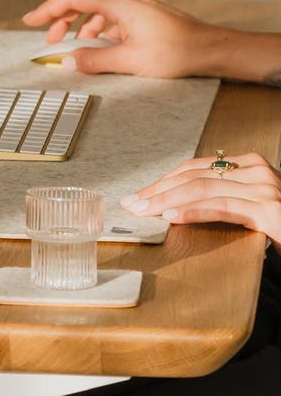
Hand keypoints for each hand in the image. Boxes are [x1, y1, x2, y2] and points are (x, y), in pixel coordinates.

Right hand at [22, 0, 225, 77]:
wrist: (211, 49)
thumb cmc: (177, 52)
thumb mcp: (129, 60)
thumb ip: (93, 60)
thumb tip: (68, 62)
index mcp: (120, 3)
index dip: (48, 9)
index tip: (31, 20)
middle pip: (83, 1)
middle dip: (61, 19)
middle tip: (49, 39)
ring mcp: (138, 2)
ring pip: (98, 7)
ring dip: (81, 25)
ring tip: (73, 44)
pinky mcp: (145, 11)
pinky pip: (114, 14)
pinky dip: (99, 26)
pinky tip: (100, 43)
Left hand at [121, 153, 280, 244]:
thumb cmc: (280, 229)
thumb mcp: (248, 208)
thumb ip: (221, 199)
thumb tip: (172, 203)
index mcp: (250, 166)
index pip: (195, 168)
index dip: (162, 181)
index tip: (139, 194)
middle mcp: (258, 171)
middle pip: (194, 176)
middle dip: (157, 189)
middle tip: (130, 202)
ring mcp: (265, 188)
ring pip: (202, 188)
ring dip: (165, 199)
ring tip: (142, 210)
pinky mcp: (271, 211)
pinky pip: (221, 207)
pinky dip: (191, 210)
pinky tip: (169, 215)